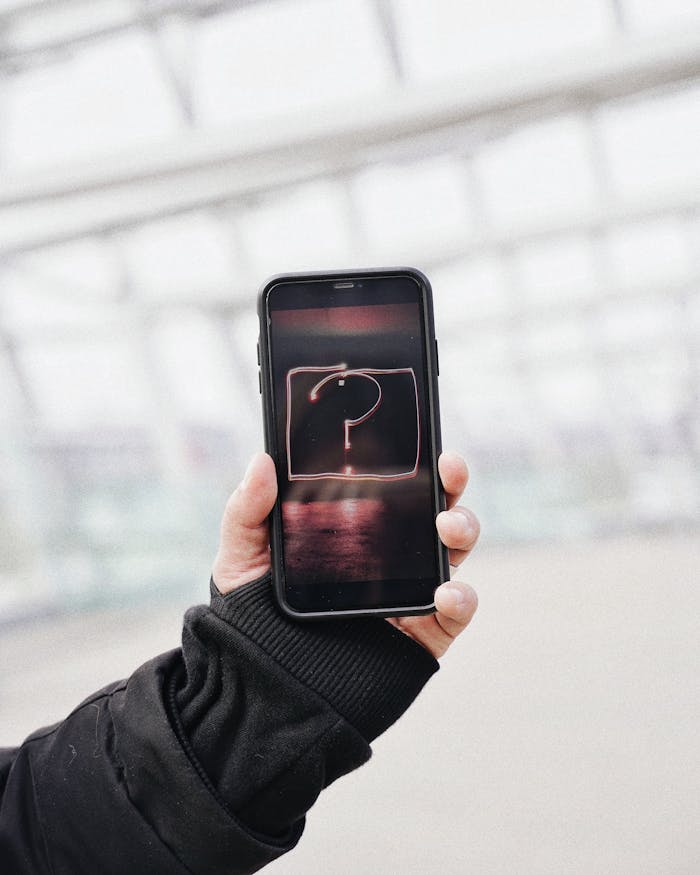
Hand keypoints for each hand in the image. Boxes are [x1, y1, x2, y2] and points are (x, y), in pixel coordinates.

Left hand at [211, 451, 478, 658]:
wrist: (265, 689)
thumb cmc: (253, 617)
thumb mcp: (241, 558)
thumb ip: (247, 510)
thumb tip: (262, 459)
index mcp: (355, 528)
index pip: (394, 485)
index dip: (415, 460)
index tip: (422, 439)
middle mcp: (389, 555)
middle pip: (434, 509)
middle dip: (450, 485)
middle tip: (447, 468)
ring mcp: (408, 592)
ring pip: (453, 552)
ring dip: (461, 530)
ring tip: (446, 527)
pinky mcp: (421, 634)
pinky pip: (456, 612)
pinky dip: (462, 597)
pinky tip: (445, 591)